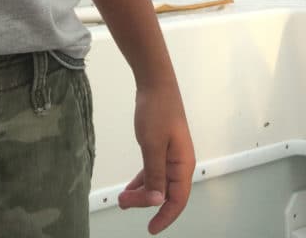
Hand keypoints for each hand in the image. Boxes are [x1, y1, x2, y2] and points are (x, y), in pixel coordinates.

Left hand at [118, 81, 194, 233]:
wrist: (155, 83)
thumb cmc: (156, 112)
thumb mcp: (153, 145)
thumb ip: (154, 174)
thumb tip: (157, 201)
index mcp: (183, 164)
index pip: (178, 199)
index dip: (166, 216)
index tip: (151, 228)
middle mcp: (179, 162)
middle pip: (165, 192)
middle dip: (145, 202)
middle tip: (123, 203)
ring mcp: (171, 154)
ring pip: (157, 182)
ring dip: (141, 192)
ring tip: (122, 200)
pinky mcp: (161, 146)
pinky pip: (152, 170)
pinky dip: (142, 180)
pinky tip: (130, 187)